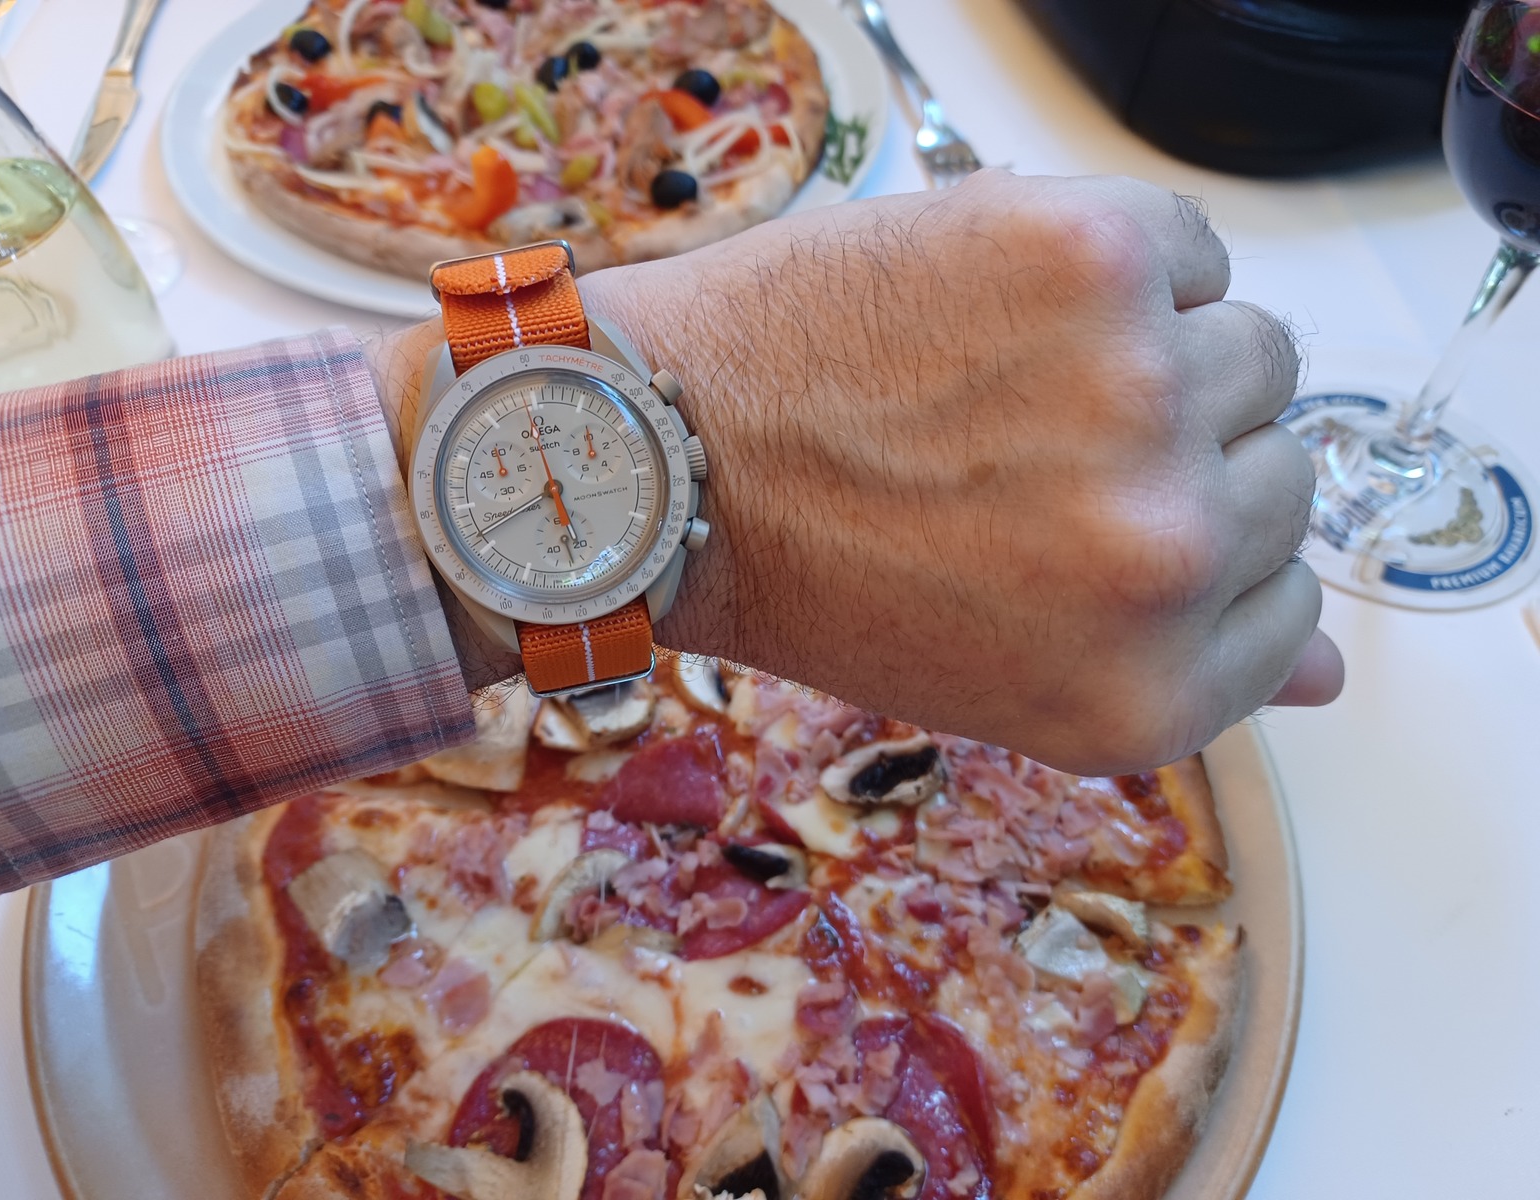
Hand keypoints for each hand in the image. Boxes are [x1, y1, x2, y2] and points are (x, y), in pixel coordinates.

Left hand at [578, 171, 1341, 773]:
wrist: (668, 457)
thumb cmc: (822, 571)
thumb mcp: (1012, 683)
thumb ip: (1186, 674)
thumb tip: (1334, 675)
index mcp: (1150, 692)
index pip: (1296, 601)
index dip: (1197, 554)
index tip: (1106, 529)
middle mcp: (1166, 559)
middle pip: (1284, 469)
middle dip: (1170, 459)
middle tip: (1028, 458)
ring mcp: (1140, 399)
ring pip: (1252, 351)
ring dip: (1150, 358)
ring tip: (1009, 383)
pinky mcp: (1096, 261)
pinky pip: (1192, 249)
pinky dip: (1119, 268)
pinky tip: (1001, 310)